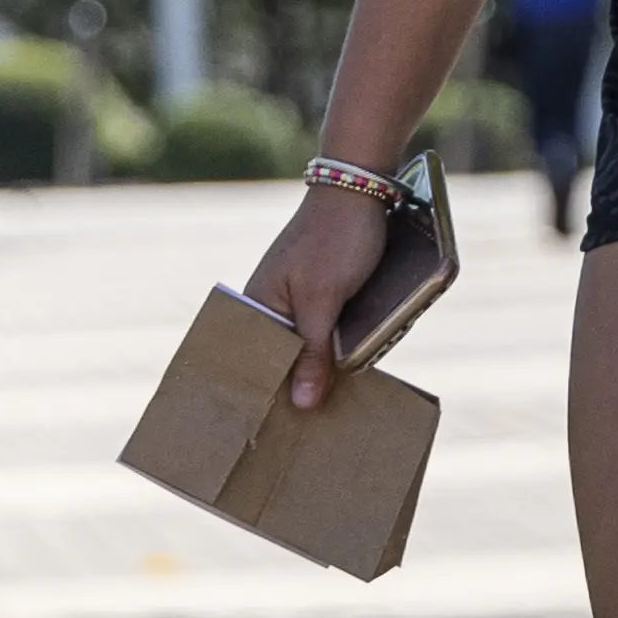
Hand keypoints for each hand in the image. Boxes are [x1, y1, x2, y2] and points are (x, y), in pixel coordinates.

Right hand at [243, 182, 394, 413]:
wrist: (362, 187)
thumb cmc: (336, 240)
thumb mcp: (323, 301)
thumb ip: (312, 351)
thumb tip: (300, 404)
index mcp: (258, 306)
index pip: (256, 363)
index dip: (271, 394)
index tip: (284, 431)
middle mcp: (273, 303)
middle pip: (283, 358)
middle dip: (299, 386)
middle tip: (317, 424)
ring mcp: (300, 296)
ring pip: (310, 345)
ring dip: (323, 368)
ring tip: (335, 405)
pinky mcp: (326, 290)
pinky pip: (329, 328)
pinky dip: (338, 346)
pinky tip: (352, 368)